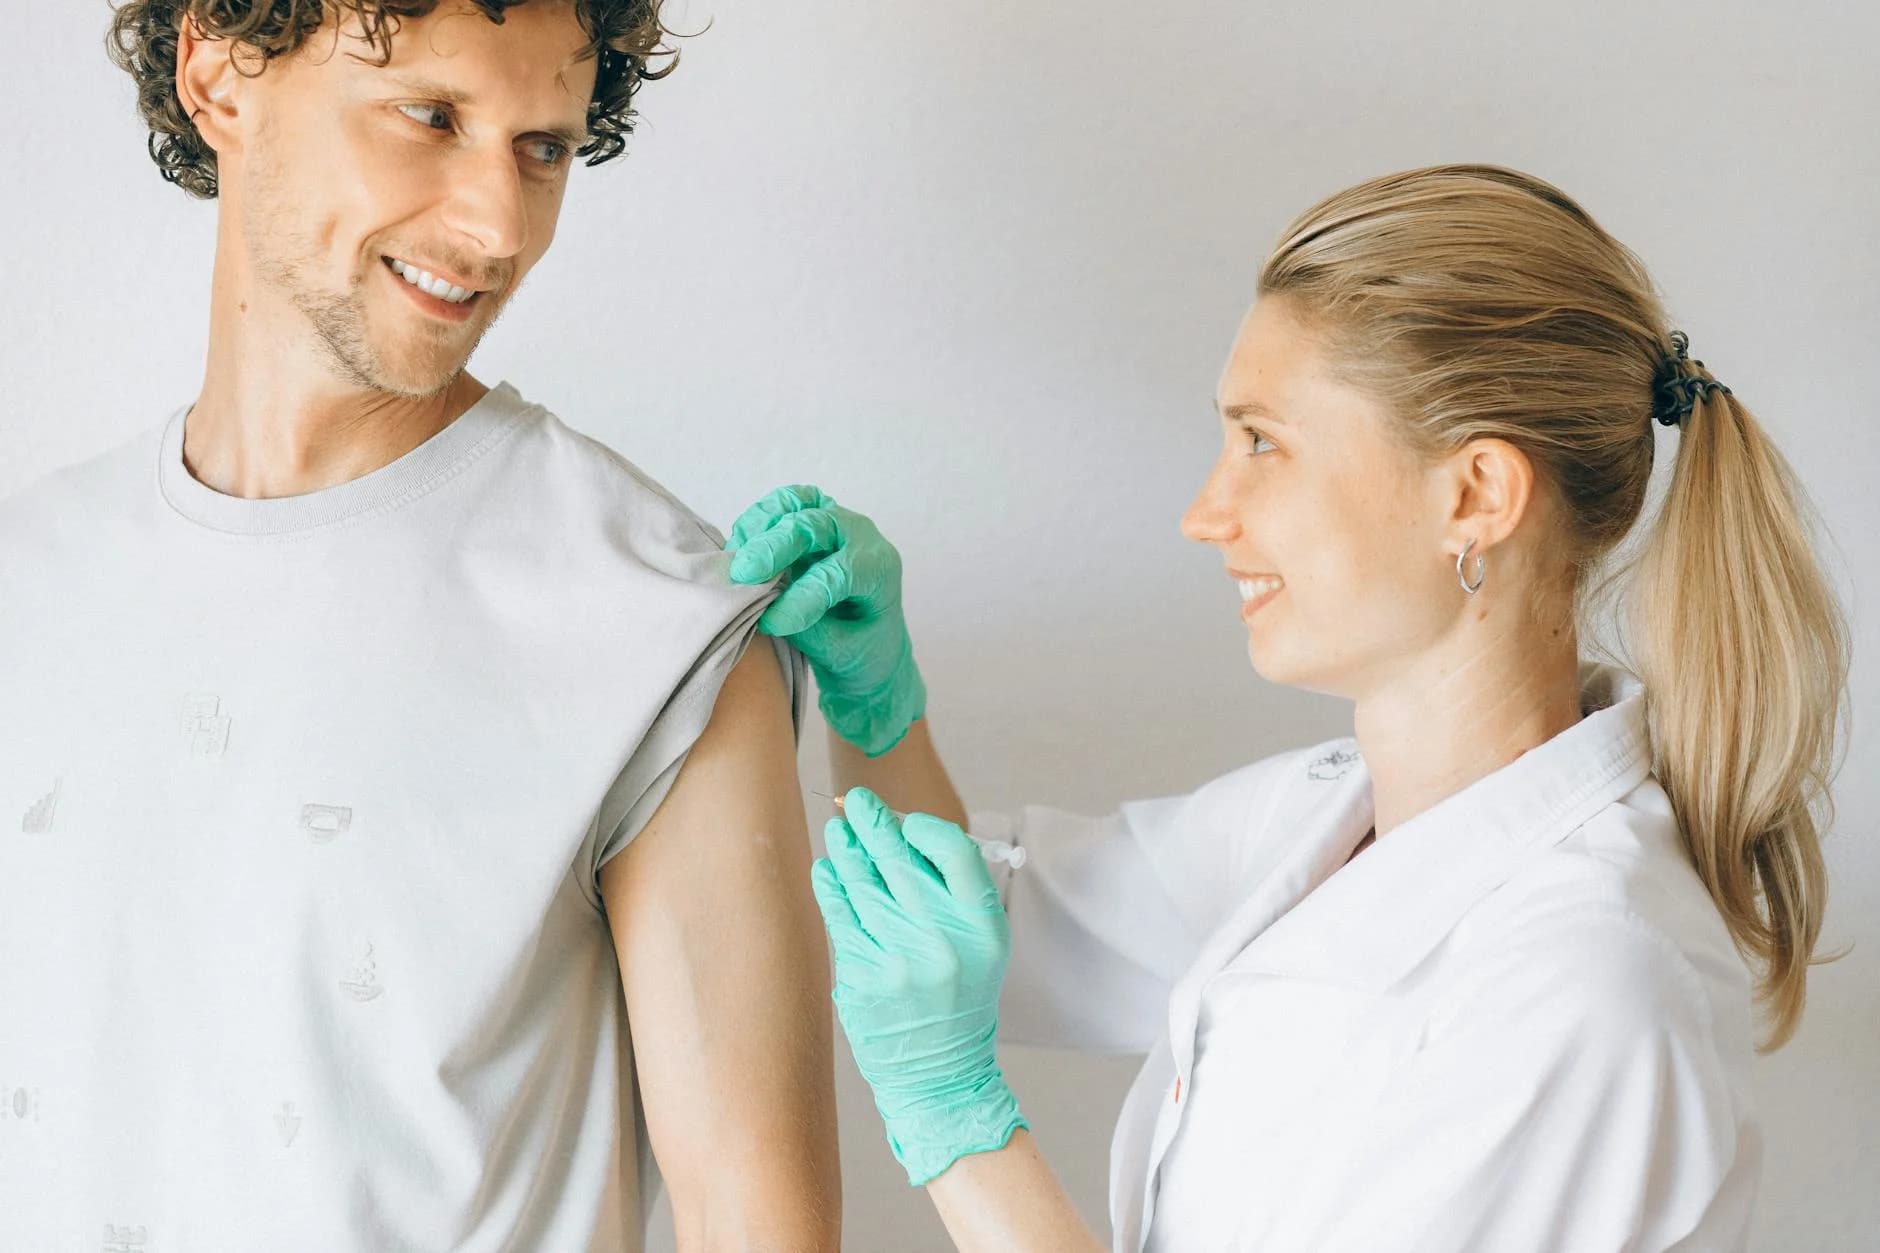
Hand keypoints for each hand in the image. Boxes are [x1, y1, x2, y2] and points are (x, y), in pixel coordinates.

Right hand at [725, 485, 926, 756]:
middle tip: (743, 576)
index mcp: (879, 569)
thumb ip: (810, 630)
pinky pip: (781, 506)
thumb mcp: (843, 653)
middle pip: (816, 524)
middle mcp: (860, 537)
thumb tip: (766, 608)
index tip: (771, 623)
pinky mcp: (809, 520)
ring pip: (796, 502)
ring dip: (761, 526)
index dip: (801, 596)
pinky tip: (739, 549)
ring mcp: (834, 523)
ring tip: (736, 559)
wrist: (868, 646)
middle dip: (775, 547)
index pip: (839, 572)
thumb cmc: (862, 652)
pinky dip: (756, 522)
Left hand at [810, 787, 1026, 1185]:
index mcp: (983, 927)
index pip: (954, 853)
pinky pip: (842, 921)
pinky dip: (831, 890)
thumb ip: (953, 893)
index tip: (904, 820)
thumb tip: (902, 833)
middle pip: (901, 863)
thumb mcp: (981, 945)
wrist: (940, 1073)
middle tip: (855, 803)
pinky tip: (826, 872)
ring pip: (864, 887)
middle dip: (873, 826)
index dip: (924, 828)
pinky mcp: (865, 979)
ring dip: (847, 853)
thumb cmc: (960, 997)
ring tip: (838, 833)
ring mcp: (902, 961)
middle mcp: (945, 941)